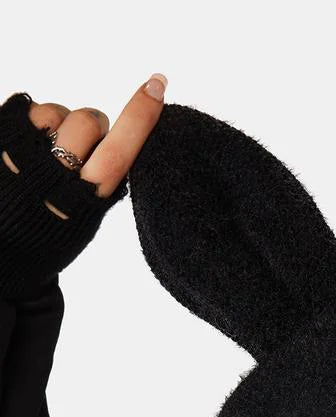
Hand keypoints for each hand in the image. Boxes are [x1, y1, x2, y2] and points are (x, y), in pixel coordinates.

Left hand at [0, 73, 168, 300]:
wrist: (2, 250)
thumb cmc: (47, 236)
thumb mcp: (85, 221)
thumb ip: (102, 185)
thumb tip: (116, 141)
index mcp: (85, 201)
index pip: (120, 152)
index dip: (141, 117)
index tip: (157, 85)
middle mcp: (55, 176)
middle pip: (89, 122)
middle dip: (91, 127)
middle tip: (81, 149)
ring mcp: (25, 155)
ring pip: (57, 112)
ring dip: (59, 124)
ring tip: (47, 151)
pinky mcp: (3, 137)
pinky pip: (28, 108)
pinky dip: (33, 121)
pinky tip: (28, 145)